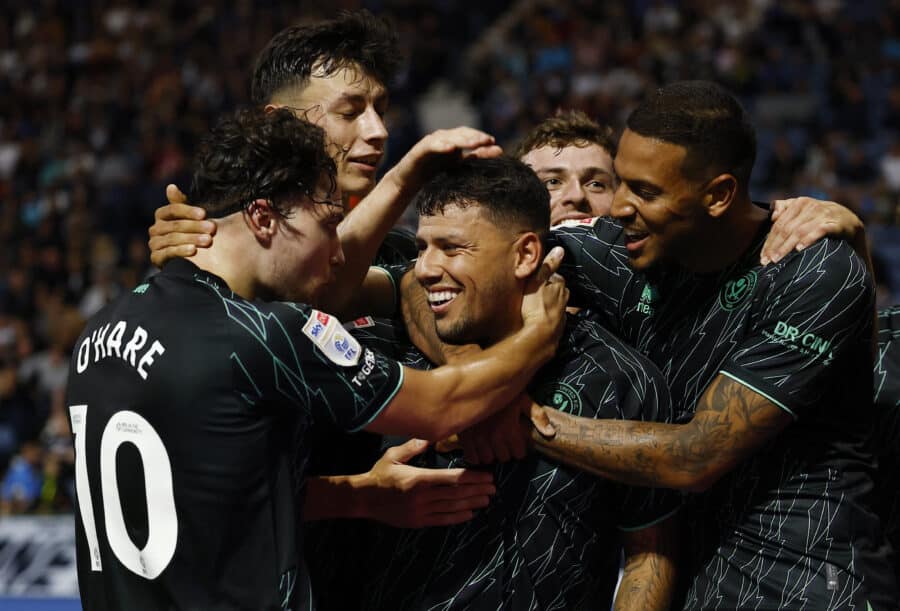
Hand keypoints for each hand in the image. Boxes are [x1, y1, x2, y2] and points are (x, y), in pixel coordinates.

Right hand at [147, 185, 216, 267]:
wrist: (198, 260)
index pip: (173, 209)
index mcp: (163, 215)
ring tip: (208, 240)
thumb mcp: (194, 217)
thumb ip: (183, 202)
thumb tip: (170, 186)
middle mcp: (155, 229)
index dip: (188, 211)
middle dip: (195, 226)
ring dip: (191, 238)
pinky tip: (193, 251)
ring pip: (172, 239)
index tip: (204, 213)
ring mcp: (154, 244)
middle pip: (174, 225)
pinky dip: (180, 251)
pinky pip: (167, 253)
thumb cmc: (197, 233)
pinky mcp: (156, 259)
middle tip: (212, 229)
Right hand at [363, 438, 495, 527]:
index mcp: (419, 478)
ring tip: (486, 500)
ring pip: (452, 507)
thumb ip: (413, 447)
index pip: (452, 478)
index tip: (486, 476)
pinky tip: (469, 514)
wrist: (363, 498)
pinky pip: (442, 520)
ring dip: (471, 503)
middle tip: (493, 488)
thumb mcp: (393, 455)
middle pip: (456, 494)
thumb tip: (430, 438)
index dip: (472, 477)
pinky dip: (457, 517)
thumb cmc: (379, 474)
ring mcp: (421, 511)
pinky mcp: (418, 522)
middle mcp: (423, 496)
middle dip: (477, 490)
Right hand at [386, 127, 502, 198]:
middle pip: (460, 134)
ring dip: (461, 139)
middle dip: (474, 136)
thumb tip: (500, 150)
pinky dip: (441, 145)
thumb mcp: (459, 165)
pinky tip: (450, 148)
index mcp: (453, 141)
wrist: (409, 181)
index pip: (469, 135)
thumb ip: (476, 157)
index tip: (493, 142)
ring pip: (448, 137)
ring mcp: (431, 142)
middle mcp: (442, 138)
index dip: (480, 137)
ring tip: (473, 143)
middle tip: (486, 140)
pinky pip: (432, 145)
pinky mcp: (419, 150)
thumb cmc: (433, 172)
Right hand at [458, 395, 556, 463]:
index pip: (519, 454)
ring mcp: (477, 438)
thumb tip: (550, 433)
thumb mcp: (523, 399)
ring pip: (487, 459)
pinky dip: (476, 455)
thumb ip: (538, 416)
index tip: (517, 441)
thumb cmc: (502, 390)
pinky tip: (480, 446)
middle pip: (503, 458)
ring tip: (493, 444)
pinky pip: (471, 457)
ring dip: (491, 454)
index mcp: (509, 429)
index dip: (520, 448)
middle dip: (506, 451)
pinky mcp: (464, 437)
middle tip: (505, 441)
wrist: (475, 381)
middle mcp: (493, 437)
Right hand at [521, 246, 567, 343]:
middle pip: (556, 290)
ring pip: (555, 303)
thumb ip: (548, 265)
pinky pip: (553, 316)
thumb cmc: (536, 307)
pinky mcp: (558, 326)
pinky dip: (548, 315)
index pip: (554, 276)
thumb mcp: (537, 281)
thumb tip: (560, 249)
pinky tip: (540, 317)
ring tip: (536, 304)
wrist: (540, 336)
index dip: (545, 276)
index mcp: (560, 286)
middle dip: (548, 289)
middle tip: (534, 291)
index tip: (535, 278)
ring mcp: (562, 313)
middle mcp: (564, 298)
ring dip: (548, 303)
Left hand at [761, 197, 862, 264]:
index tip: (762, 257)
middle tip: (767, 262)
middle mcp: (810, 206)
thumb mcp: (803, 210)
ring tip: (777, 259)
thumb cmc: (819, 218)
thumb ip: (785, 208)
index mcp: (799, 203)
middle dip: (775, 246)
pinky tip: (799, 249)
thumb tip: (772, 215)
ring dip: (786, 246)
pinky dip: (809, 239)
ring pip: (799, 231)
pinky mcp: (836, 223)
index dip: (769, 241)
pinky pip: (820, 231)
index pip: (779, 224)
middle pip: (787, 229)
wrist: (849, 221)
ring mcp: (823, 214)